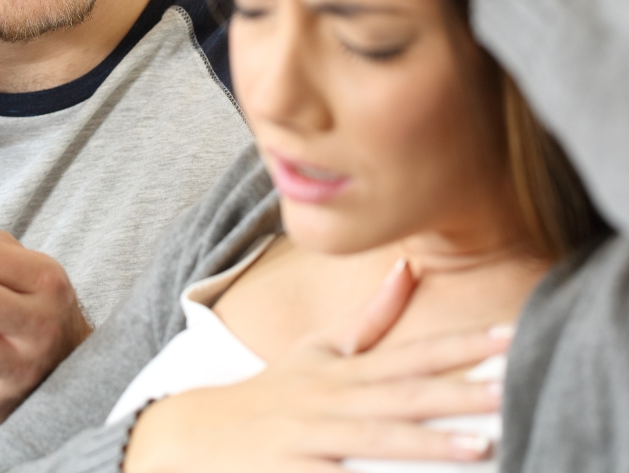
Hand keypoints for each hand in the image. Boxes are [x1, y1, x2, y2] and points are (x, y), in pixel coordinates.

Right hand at [124, 260, 510, 472]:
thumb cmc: (273, 393)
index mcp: (344, 370)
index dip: (461, 345)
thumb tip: (409, 268)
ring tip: (480, 445)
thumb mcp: (316, 350)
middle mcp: (332, 400)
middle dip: (459, 391)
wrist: (198, 434)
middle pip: (403, 394)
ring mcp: (313, 439)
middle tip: (513, 386)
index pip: (411, 352)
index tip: (509, 336)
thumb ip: (369, 317)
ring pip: (376, 439)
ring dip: (428, 442)